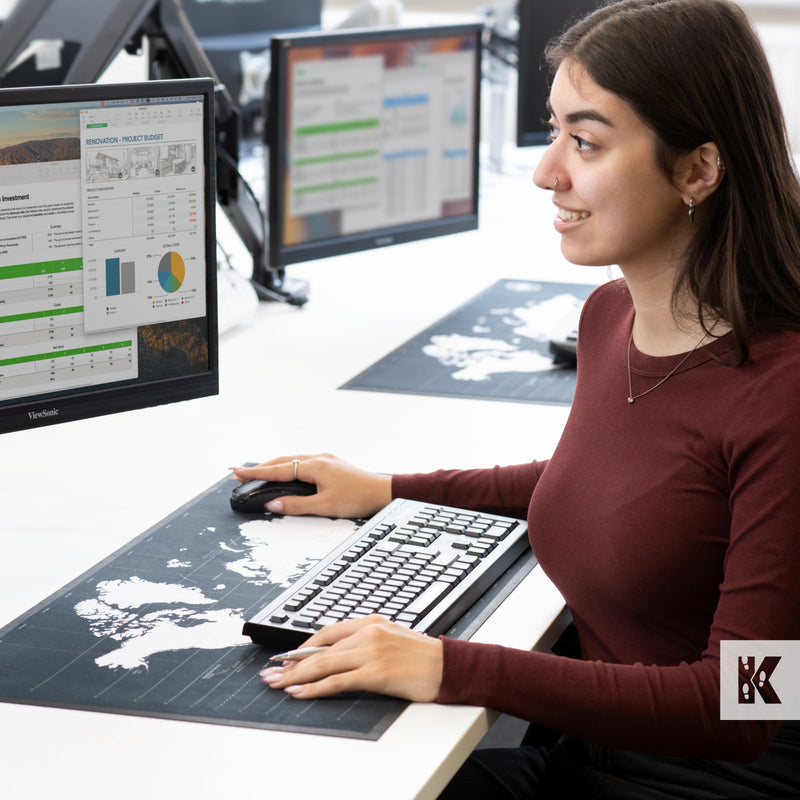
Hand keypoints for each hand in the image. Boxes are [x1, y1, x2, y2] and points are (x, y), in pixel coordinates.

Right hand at [231, 453, 391, 518]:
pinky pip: (303, 462)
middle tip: (240, 474)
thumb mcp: (324, 507)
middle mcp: (319, 458)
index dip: (255, 473)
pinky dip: (288, 467)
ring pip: (293, 460)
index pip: (278, 470)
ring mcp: (326, 459)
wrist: (384, 492)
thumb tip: (271, 506)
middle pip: (282, 461)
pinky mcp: (332, 464)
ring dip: (274, 466)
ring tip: (257, 473)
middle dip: (261, 468)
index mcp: (315, 465)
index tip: (236, 472)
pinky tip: (285, 473)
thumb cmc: (358, 498)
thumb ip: (296, 506)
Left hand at [260, 616, 442, 702]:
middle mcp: (368, 632)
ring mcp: (372, 652)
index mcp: (370, 622)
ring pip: (323, 664)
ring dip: (295, 676)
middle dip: (290, 663)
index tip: (285, 658)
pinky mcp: (376, 672)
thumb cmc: (421, 657)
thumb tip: (333, 658)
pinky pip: (337, 681)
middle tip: (270, 674)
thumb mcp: (390, 640)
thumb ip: (364, 643)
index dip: (302, 647)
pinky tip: (300, 692)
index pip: (327, 632)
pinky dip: (315, 688)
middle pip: (320, 649)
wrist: (449, 666)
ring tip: (277, 685)